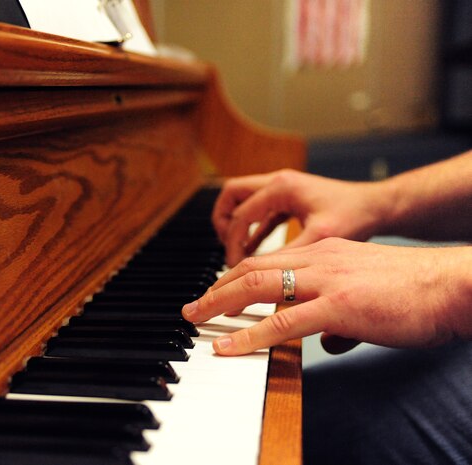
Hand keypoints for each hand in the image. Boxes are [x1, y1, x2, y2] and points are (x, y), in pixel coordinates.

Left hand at [182, 238, 471, 354]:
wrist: (451, 284)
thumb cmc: (416, 291)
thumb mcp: (367, 294)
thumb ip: (339, 316)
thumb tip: (326, 342)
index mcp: (325, 253)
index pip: (267, 260)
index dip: (234, 276)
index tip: (215, 292)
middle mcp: (319, 260)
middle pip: (251, 268)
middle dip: (215, 288)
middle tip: (193, 306)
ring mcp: (326, 281)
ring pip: (256, 287)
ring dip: (219, 304)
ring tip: (195, 319)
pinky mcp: (337, 307)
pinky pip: (281, 322)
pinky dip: (248, 335)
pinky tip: (228, 346)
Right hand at [212, 170, 387, 265]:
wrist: (379, 206)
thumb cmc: (355, 216)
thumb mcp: (319, 239)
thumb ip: (287, 255)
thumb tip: (260, 276)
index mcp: (281, 188)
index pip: (239, 215)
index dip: (232, 244)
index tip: (234, 269)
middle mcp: (278, 183)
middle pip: (231, 195)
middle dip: (223, 223)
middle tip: (227, 250)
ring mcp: (283, 189)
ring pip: (242, 200)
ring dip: (236, 224)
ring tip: (238, 252)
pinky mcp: (290, 199)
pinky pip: (260, 211)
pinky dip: (253, 229)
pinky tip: (256, 251)